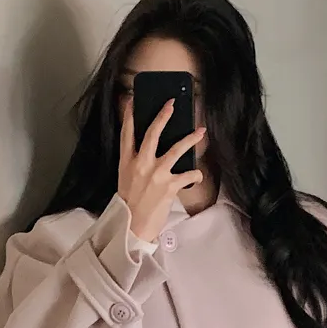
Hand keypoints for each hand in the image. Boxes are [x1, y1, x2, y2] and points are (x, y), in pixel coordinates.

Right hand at [118, 99, 204, 241]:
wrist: (133, 226)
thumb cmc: (130, 205)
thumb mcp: (125, 179)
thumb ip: (135, 163)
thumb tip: (148, 152)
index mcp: (127, 162)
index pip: (127, 133)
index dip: (130, 115)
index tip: (133, 101)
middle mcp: (141, 164)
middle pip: (153, 133)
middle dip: (163, 116)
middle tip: (171, 104)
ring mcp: (157, 174)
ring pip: (176, 149)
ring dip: (190, 139)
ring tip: (201, 131)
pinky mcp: (170, 186)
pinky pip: (189, 174)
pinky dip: (196, 174)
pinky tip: (197, 175)